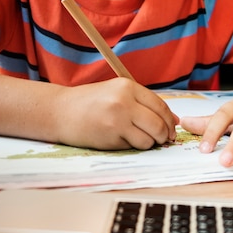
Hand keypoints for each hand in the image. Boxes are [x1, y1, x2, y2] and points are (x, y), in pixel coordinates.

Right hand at [55, 78, 177, 150]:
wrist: (60, 111)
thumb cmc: (88, 102)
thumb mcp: (115, 92)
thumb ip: (141, 102)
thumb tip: (172, 119)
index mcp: (127, 86)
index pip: (160, 105)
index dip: (169, 120)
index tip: (171, 128)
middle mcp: (124, 101)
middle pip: (159, 124)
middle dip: (163, 135)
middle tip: (161, 139)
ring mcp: (117, 119)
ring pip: (149, 139)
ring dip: (147, 143)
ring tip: (135, 137)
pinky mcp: (111, 136)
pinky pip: (134, 146)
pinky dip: (132, 146)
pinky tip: (119, 139)